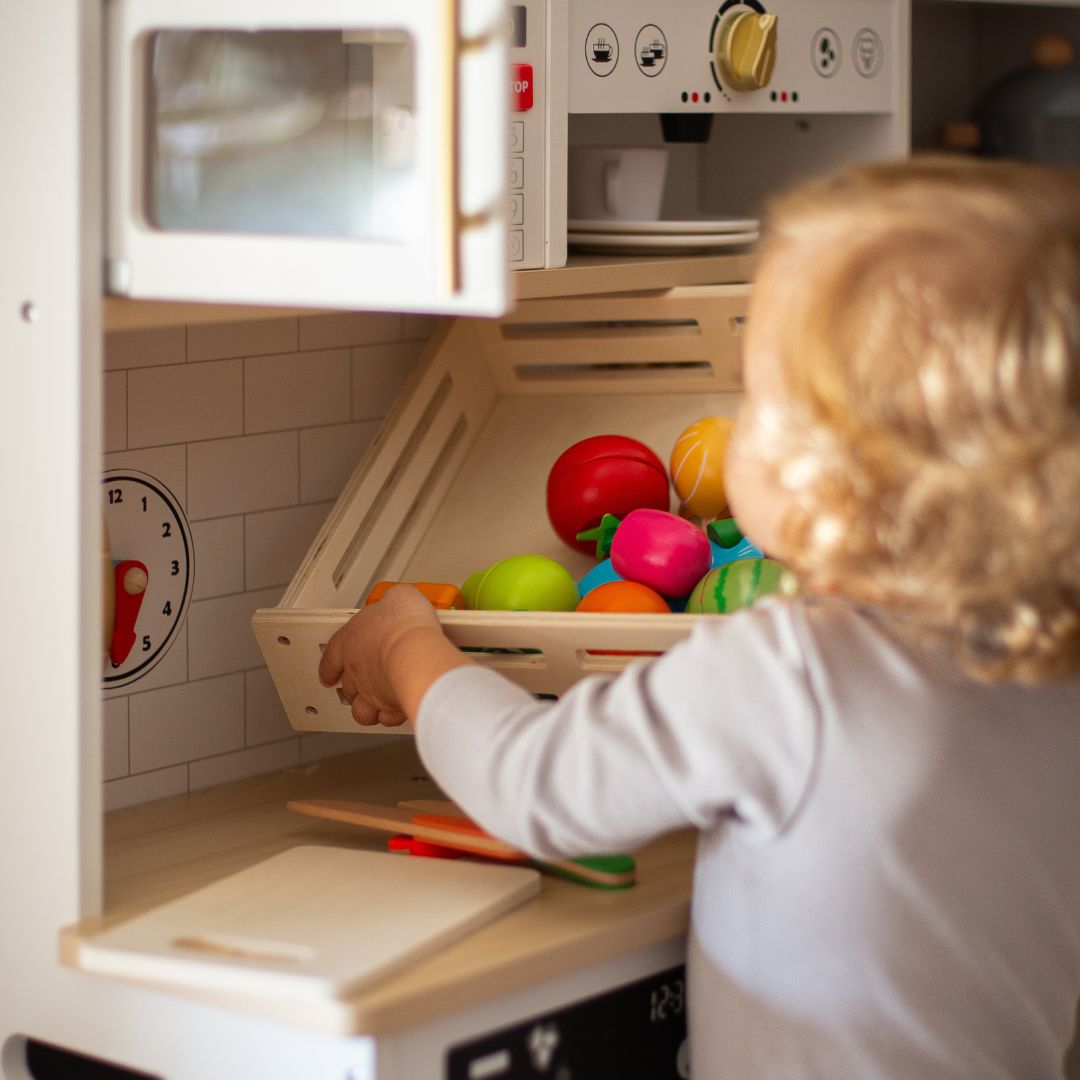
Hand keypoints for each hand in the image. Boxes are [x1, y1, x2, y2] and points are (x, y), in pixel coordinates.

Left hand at [318, 585, 471, 727]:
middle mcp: (357, 672)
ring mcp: (372, 692)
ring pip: (363, 711)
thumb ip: (394, 601)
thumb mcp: (399, 597)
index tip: (327, 674)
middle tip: (363, 684)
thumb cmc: (402, 627)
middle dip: (354, 689)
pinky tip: (399, 709)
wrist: (416, 651)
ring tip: (377, 704)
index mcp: (350, 642)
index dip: (329, 667)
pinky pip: (388, 718)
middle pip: (347, 688)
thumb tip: (400, 598)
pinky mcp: (392, 707)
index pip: (331, 657)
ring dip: (368, 708)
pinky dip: (392, 715)